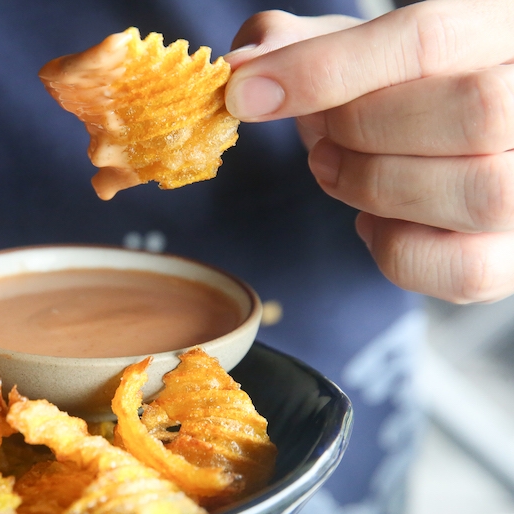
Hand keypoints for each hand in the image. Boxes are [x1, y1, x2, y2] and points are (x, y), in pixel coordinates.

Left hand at [224, 1, 513, 302]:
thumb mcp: (353, 47)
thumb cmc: (401, 86)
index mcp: (505, 26)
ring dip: (377, 186)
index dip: (325, 69)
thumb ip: (297, 44)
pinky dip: (398, 251)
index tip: (247, 94)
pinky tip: (376, 221)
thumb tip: (242, 67)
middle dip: (363, 129)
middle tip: (321, 136)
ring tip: (337, 171)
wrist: (452, 136)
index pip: (430, 37)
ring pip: (482, 192)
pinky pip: (467, 270)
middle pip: (473, 111)